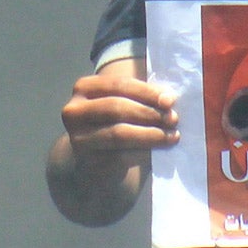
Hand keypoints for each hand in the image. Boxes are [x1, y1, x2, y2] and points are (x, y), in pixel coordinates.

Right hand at [60, 69, 179, 157]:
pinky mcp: (87, 162)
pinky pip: (118, 156)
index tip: (170, 100)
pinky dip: (142, 152)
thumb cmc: (116, 120)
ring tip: (171, 135)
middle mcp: (74, 111)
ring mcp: (78, 138)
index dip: (147, 92)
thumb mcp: (124, 102)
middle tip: (174, 119)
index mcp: (84, 87)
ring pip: (118, 133)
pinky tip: (158, 151)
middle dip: (149, 113)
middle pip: (117, 108)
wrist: (96, 155)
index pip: (119, 85)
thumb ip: (142, 97)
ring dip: (150, 134)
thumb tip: (168, 100)